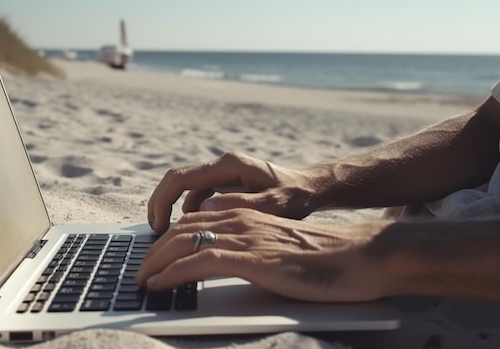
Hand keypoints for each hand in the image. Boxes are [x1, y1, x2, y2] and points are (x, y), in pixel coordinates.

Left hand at [136, 208, 386, 301]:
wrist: (359, 257)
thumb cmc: (324, 259)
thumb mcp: (278, 248)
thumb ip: (252, 249)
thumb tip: (228, 264)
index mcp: (247, 216)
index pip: (194, 222)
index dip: (168, 241)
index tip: (154, 259)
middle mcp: (241, 220)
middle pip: (181, 230)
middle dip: (154, 251)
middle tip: (139, 272)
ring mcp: (245, 237)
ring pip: (183, 242)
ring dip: (155, 262)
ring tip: (141, 280)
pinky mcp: (251, 258)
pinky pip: (199, 261)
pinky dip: (172, 273)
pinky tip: (158, 284)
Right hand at [148, 151, 324, 232]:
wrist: (311, 189)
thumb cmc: (295, 197)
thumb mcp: (273, 205)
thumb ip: (240, 205)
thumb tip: (204, 208)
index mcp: (229, 165)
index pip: (181, 178)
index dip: (163, 200)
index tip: (158, 225)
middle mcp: (222, 165)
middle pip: (177, 179)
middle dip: (161, 203)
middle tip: (155, 230)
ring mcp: (223, 174)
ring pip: (185, 188)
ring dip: (173, 208)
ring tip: (169, 234)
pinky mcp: (226, 183)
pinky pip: (198, 195)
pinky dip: (190, 211)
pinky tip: (194, 230)